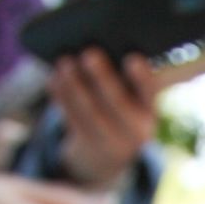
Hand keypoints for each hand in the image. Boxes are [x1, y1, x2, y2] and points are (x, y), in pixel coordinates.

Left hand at [51, 49, 159, 186]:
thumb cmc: (123, 108)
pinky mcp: (85, 143)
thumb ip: (137, 77)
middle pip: (117, 103)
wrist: (109, 154)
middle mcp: (134, 129)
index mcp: (149, 111)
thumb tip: (147, 49)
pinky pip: (71, 118)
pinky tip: (54, 79)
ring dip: (75, 85)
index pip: (150, 92)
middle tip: (90, 54)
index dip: (142, 77)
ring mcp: (109, 140)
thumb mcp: (137, 98)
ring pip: (90, 111)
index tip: (133, 58)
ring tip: (65, 62)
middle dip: (103, 78)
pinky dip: (62, 97)